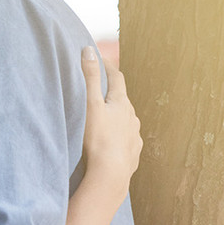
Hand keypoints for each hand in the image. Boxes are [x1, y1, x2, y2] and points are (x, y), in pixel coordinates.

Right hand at [81, 47, 142, 205]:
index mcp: (121, 103)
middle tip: (99, 90)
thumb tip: (89, 50)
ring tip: (105, 120)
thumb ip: (89, 77)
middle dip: (112, 93)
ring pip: (126, 121)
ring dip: (117, 117)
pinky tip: (112, 143)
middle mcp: (132, 118)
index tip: (99, 59)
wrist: (109, 175)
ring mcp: (134, 136)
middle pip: (122, 100)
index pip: (117, 78)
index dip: (108, 67)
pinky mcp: (133, 154)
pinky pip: (127, 141)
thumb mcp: (90, 104)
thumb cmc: (97, 138)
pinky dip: (119, 138)